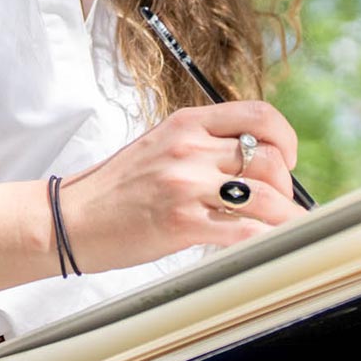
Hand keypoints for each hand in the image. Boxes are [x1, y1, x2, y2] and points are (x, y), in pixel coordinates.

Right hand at [55, 101, 306, 271]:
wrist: (71, 218)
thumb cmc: (116, 187)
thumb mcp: (160, 146)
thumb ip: (203, 144)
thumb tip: (254, 160)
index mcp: (187, 123)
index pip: (259, 115)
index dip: (285, 138)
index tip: (286, 159)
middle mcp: (190, 147)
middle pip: (269, 157)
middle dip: (285, 184)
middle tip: (280, 202)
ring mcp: (186, 185)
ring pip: (266, 195)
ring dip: (287, 216)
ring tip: (289, 229)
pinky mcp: (182, 223)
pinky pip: (245, 230)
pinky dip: (267, 239)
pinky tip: (270, 245)